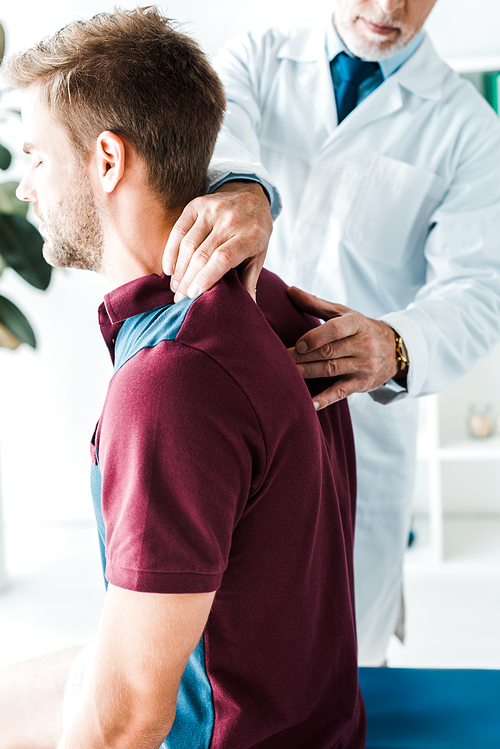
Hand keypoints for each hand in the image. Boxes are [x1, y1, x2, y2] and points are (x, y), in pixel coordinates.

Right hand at [163, 181, 271, 301]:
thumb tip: (247, 308)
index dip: (206, 278)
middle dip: (188, 280)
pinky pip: (179, 230)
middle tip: (180, 299)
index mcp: (250, 235)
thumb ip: (250, 280)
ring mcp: (212, 210)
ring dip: (179, 269)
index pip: (223, 258)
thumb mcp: (259, 254)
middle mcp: (230, 220)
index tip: (193, 295)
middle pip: (203, 254)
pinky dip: (171, 251)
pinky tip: (169, 269)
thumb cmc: (255, 231)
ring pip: (189, 244)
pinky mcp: (197, 205)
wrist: (252, 195)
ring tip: (176, 288)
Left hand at [287, 287, 399, 409]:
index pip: (336, 329)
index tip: (298, 343)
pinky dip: (324, 399)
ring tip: (284, 374)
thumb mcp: (344, 313)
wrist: (395, 350)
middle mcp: (363, 345)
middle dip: (302, 357)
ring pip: (330, 370)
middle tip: (278, 359)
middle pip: (328, 352)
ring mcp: (363, 366)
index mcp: (357, 324)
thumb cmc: (361, 329)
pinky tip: (309, 404)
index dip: (316, 337)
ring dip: (306, 373)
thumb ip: (316, 304)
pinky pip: (340, 392)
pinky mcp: (361, 384)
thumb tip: (290, 290)